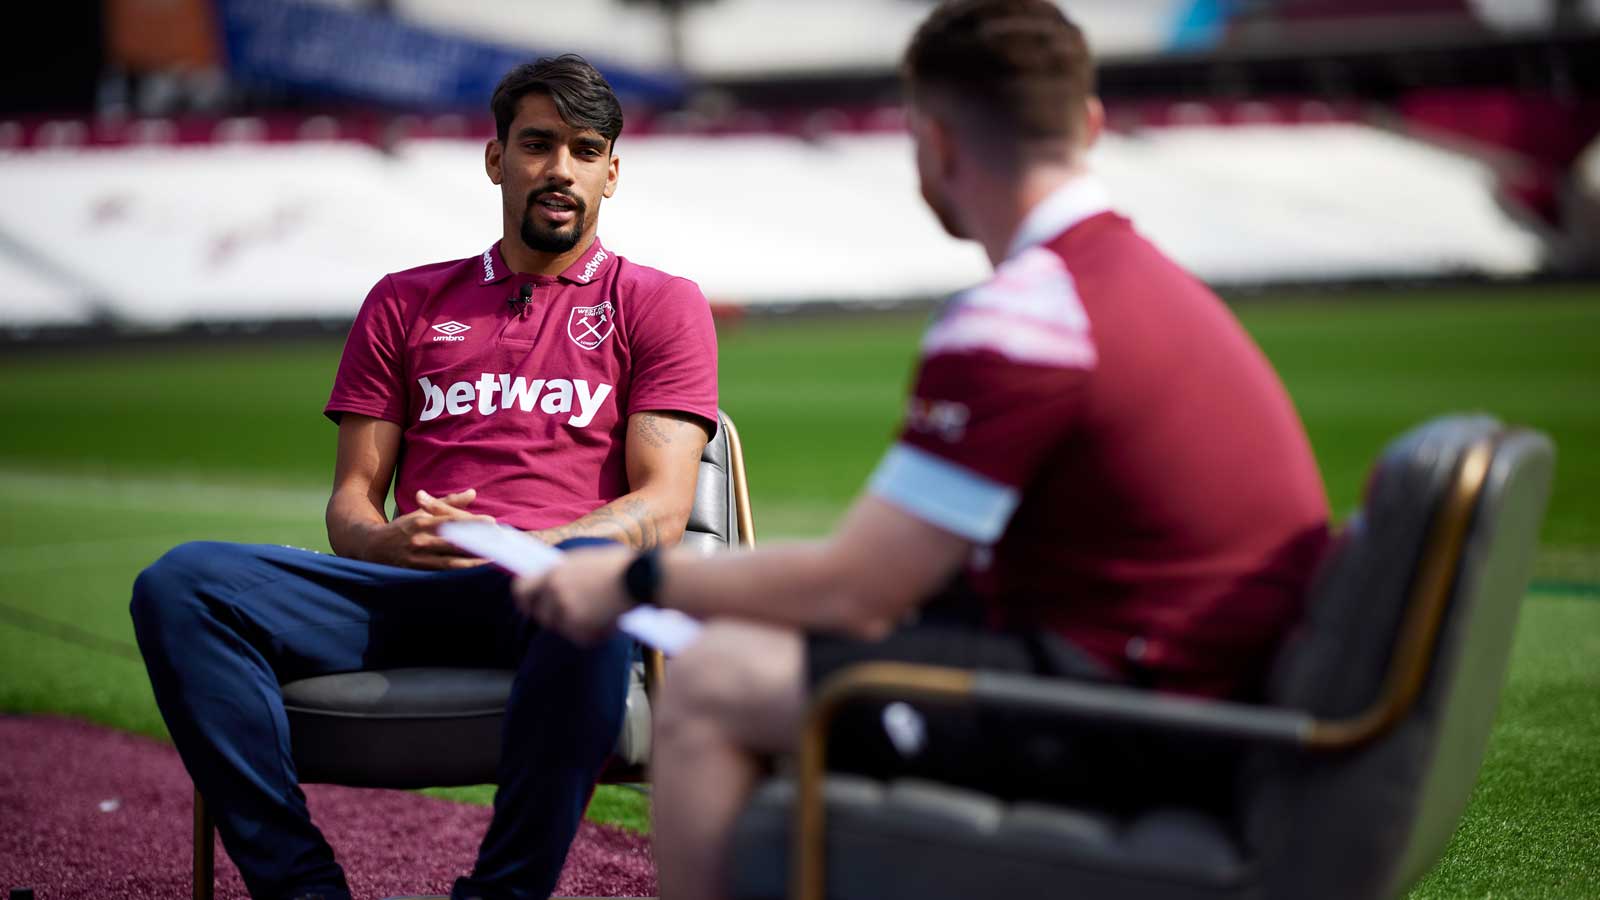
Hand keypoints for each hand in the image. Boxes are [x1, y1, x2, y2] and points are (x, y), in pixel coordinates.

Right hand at [360, 488, 495, 569]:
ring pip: (451, 563)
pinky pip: (443, 577)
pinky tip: (476, 579)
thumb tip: (473, 493)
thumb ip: (448, 503)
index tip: (492, 522)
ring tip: (494, 562)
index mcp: (423, 522)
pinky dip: (460, 578)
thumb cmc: (403, 528)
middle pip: (454, 542)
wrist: (371, 547)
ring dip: (473, 563)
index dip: (473, 523)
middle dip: (478, 543)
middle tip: (501, 543)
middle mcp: (421, 540)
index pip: (452, 521)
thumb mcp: (422, 512)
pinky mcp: (417, 574)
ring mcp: (419, 559)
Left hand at [514, 545, 634, 643]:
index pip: (521, 589)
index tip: (531, 607)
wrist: (640, 578)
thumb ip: (563, 573)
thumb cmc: (619, 565)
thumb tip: (549, 585)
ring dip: (578, 627)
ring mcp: (567, 610)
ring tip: (601, 614)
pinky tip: (609, 622)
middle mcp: (555, 591)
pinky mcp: (581, 627)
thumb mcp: (584, 560)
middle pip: (541, 616)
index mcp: (554, 572)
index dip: (524, 601)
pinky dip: (594, 635)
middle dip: (556, 619)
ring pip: (563, 630)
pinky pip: (580, 639)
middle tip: (576, 616)